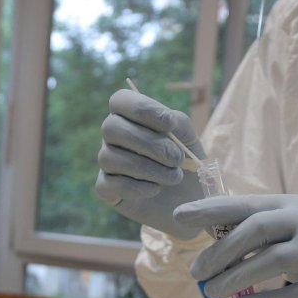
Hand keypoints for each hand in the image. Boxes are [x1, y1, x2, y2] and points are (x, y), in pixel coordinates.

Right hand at [96, 89, 204, 239]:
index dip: (142, 108)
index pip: (120, 100)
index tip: (169, 123)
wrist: (190, 198)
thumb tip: (167, 119)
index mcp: (131, 117)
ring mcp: (107, 163)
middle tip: (177, 158)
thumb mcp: (190, 138)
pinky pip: (108, 184)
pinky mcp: (107, 189)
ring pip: (109, 157)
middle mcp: (114, 137)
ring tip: (175, 177)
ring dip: (149, 168)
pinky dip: (137, 187)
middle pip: (111, 127)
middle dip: (149, 143)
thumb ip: (180, 123)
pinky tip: (156, 189)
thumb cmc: (187, 161)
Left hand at [174, 193, 297, 297]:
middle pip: (259, 227)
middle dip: (221, 249)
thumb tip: (212, 241)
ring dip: (236, 277)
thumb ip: (265, 233)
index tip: (181, 216)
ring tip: (211, 291)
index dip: (214, 209)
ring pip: (273, 260)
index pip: (252, 202)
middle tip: (195, 269)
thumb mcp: (297, 236)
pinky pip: (292, 294)